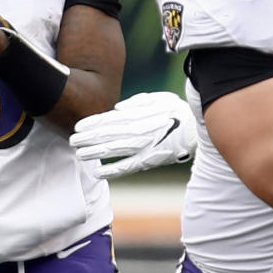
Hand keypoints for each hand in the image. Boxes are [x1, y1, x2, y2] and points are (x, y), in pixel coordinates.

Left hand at [69, 91, 197, 179]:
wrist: (199, 128)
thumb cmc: (176, 111)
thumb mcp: (157, 99)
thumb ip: (136, 103)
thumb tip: (118, 108)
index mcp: (137, 116)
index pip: (108, 120)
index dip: (91, 124)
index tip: (77, 126)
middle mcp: (137, 131)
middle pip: (106, 135)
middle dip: (87, 138)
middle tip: (72, 140)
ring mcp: (143, 147)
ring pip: (112, 150)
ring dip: (94, 152)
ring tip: (79, 154)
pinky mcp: (150, 161)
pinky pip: (128, 167)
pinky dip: (112, 170)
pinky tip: (98, 173)